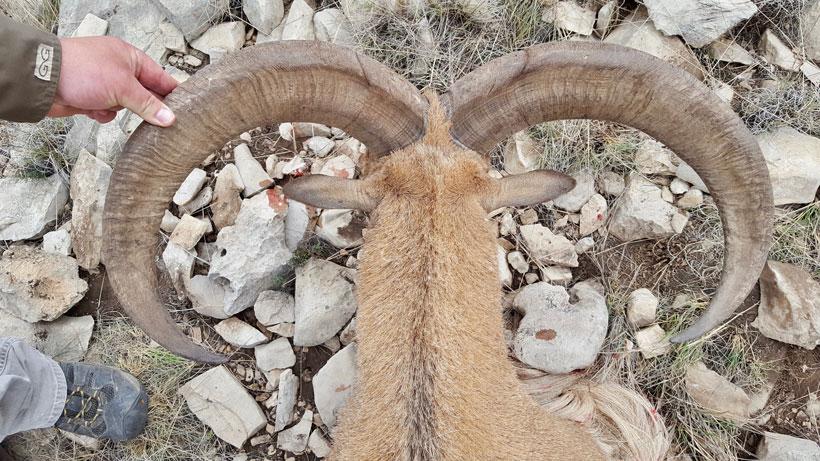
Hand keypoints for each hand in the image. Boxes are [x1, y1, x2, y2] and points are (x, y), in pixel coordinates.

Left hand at [48, 36, 177, 125]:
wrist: (43, 80)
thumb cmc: (80, 69)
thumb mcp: (123, 87)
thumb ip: (148, 104)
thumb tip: (169, 118)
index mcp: (130, 58)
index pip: (161, 77)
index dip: (172, 93)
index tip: (186, 109)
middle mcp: (118, 69)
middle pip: (144, 94)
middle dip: (146, 106)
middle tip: (158, 121)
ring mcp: (104, 84)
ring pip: (126, 105)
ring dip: (120, 111)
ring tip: (112, 108)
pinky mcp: (91, 98)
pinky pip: (107, 112)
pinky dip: (103, 114)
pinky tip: (95, 111)